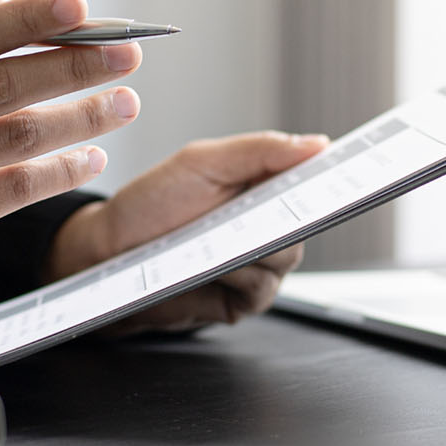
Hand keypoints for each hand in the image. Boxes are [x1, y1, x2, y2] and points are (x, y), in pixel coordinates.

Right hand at [0, 0, 141, 292]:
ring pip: (17, 138)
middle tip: (127, 53)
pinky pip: (17, 189)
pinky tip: (93, 154)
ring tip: (125, 102)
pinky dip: (64, 169)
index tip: (80, 6)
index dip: (26, 18)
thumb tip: (11, 3)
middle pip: (0, 86)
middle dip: (74, 66)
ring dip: (82, 118)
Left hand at [47, 130, 330, 333]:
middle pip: (303, 224)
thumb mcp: (202, 162)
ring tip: (221, 236)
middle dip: (285, 215)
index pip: (310, 183)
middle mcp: (265, 228)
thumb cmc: (150, 205)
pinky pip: (259, 288)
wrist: (106, 254)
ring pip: (284, 258)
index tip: (339, 174)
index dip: (329, 179)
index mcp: (262, 188)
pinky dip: (239, 274)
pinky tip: (215, 264)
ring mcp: (256, 266)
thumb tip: (318, 144)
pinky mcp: (240, 301)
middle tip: (263, 207)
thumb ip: (260, 150)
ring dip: (255, 246)